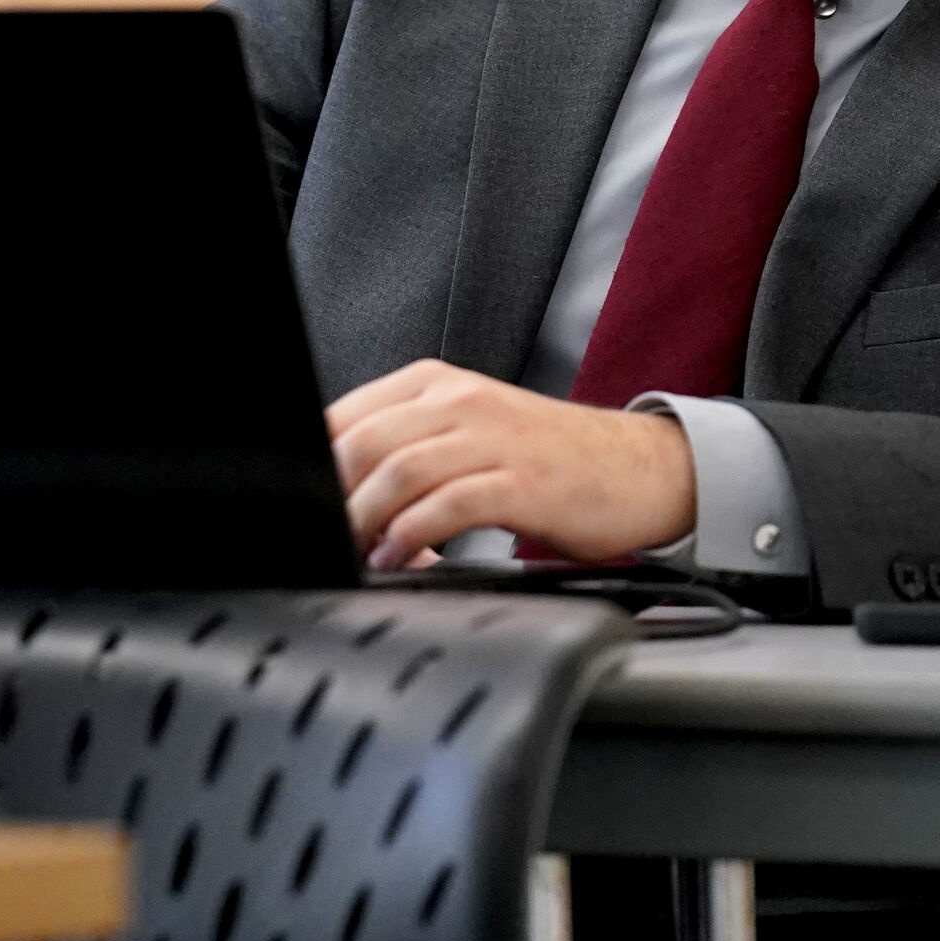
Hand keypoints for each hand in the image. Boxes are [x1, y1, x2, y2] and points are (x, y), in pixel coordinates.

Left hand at [326, 359, 695, 569]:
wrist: (639, 469)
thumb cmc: (548, 460)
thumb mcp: (469, 433)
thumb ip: (408, 449)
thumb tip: (339, 494)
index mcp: (436, 384)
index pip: (347, 413)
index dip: (313, 462)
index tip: (299, 504)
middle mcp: (460, 400)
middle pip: (364, 441)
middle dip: (333, 496)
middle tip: (321, 537)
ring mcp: (493, 437)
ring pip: (400, 470)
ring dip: (366, 518)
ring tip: (355, 551)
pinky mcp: (522, 481)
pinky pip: (450, 504)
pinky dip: (414, 534)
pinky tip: (401, 556)